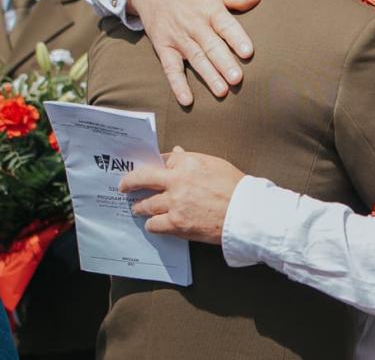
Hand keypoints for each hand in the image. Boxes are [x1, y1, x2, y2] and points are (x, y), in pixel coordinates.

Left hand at [118, 146, 245, 243]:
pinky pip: (153, 224)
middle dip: (129, 182)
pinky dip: (152, 224)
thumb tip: (178, 153)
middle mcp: (178, 180)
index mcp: (189, 162)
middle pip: (142, 178)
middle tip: (124, 186)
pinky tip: (154, 224)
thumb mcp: (217, 165)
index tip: (148, 170)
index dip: (154, 165)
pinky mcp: (176, 223)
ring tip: (138, 208)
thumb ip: (194, 159)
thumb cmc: (237, 188)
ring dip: (140, 207)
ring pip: (145, 204)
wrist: (247, 214)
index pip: (162, 159)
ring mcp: (175, 203)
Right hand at [129, 0, 261, 105]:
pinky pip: (170, 68)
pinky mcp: (163, 47)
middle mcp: (194, 25)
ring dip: (208, 76)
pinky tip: (187, 100)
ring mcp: (178, 38)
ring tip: (222, 91)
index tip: (248, 52)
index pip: (226, 25)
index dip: (237, 39)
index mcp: (210, 10)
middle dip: (224, 63)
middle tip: (237, 79)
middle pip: (211, 46)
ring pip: (195, 59)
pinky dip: (177, 84)